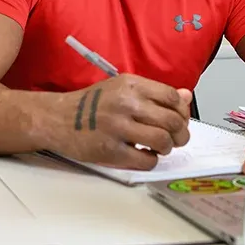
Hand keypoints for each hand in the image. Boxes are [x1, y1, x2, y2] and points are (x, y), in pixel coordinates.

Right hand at [51, 74, 192, 170]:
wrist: (59, 119)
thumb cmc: (91, 105)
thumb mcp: (121, 88)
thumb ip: (154, 94)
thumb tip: (186, 97)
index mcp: (130, 84)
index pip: (171, 97)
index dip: (182, 111)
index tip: (179, 119)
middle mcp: (126, 103)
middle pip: (172, 121)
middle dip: (180, 134)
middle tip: (175, 139)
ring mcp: (118, 127)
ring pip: (163, 141)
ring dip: (166, 148)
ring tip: (158, 147)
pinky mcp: (111, 150)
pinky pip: (146, 160)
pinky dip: (151, 160)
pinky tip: (144, 155)